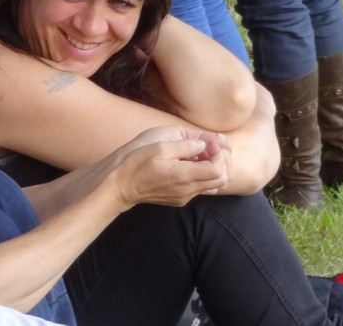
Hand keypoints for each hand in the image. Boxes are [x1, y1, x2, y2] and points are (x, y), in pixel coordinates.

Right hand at [107, 126, 230, 209]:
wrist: (120, 186)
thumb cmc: (136, 164)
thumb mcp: (160, 147)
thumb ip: (186, 145)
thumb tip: (203, 144)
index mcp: (184, 176)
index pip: (218, 169)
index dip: (219, 154)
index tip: (207, 144)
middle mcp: (188, 190)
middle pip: (222, 180)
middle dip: (220, 161)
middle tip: (207, 148)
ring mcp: (184, 197)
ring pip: (214, 185)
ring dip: (212, 168)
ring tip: (197, 155)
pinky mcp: (179, 199)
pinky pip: (201, 187)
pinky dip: (202, 174)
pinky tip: (188, 164)